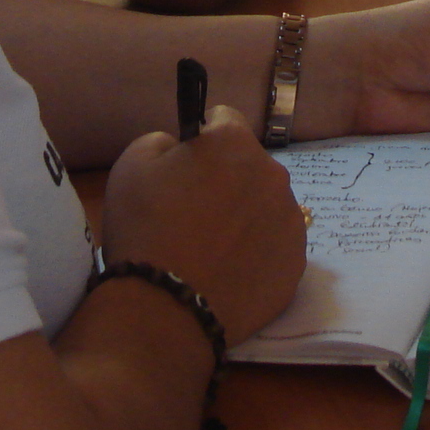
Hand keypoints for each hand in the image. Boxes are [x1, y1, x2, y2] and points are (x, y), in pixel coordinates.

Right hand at [99, 104, 305, 341]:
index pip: (224, 120)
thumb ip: (163, 140)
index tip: (187, 164)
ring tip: (213, 247)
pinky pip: (276, 244)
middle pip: (249, 164)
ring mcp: (290, 220)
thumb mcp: (133, 164)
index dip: (202, 139)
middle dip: (227, 177)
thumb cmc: (146, 229)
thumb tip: (183, 148)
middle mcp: (273, 174)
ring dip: (246, 214)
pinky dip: (258, 251)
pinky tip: (230, 270)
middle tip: (195, 211)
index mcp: (234, 143)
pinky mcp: (296, 263)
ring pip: (266, 204)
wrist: (167, 309)